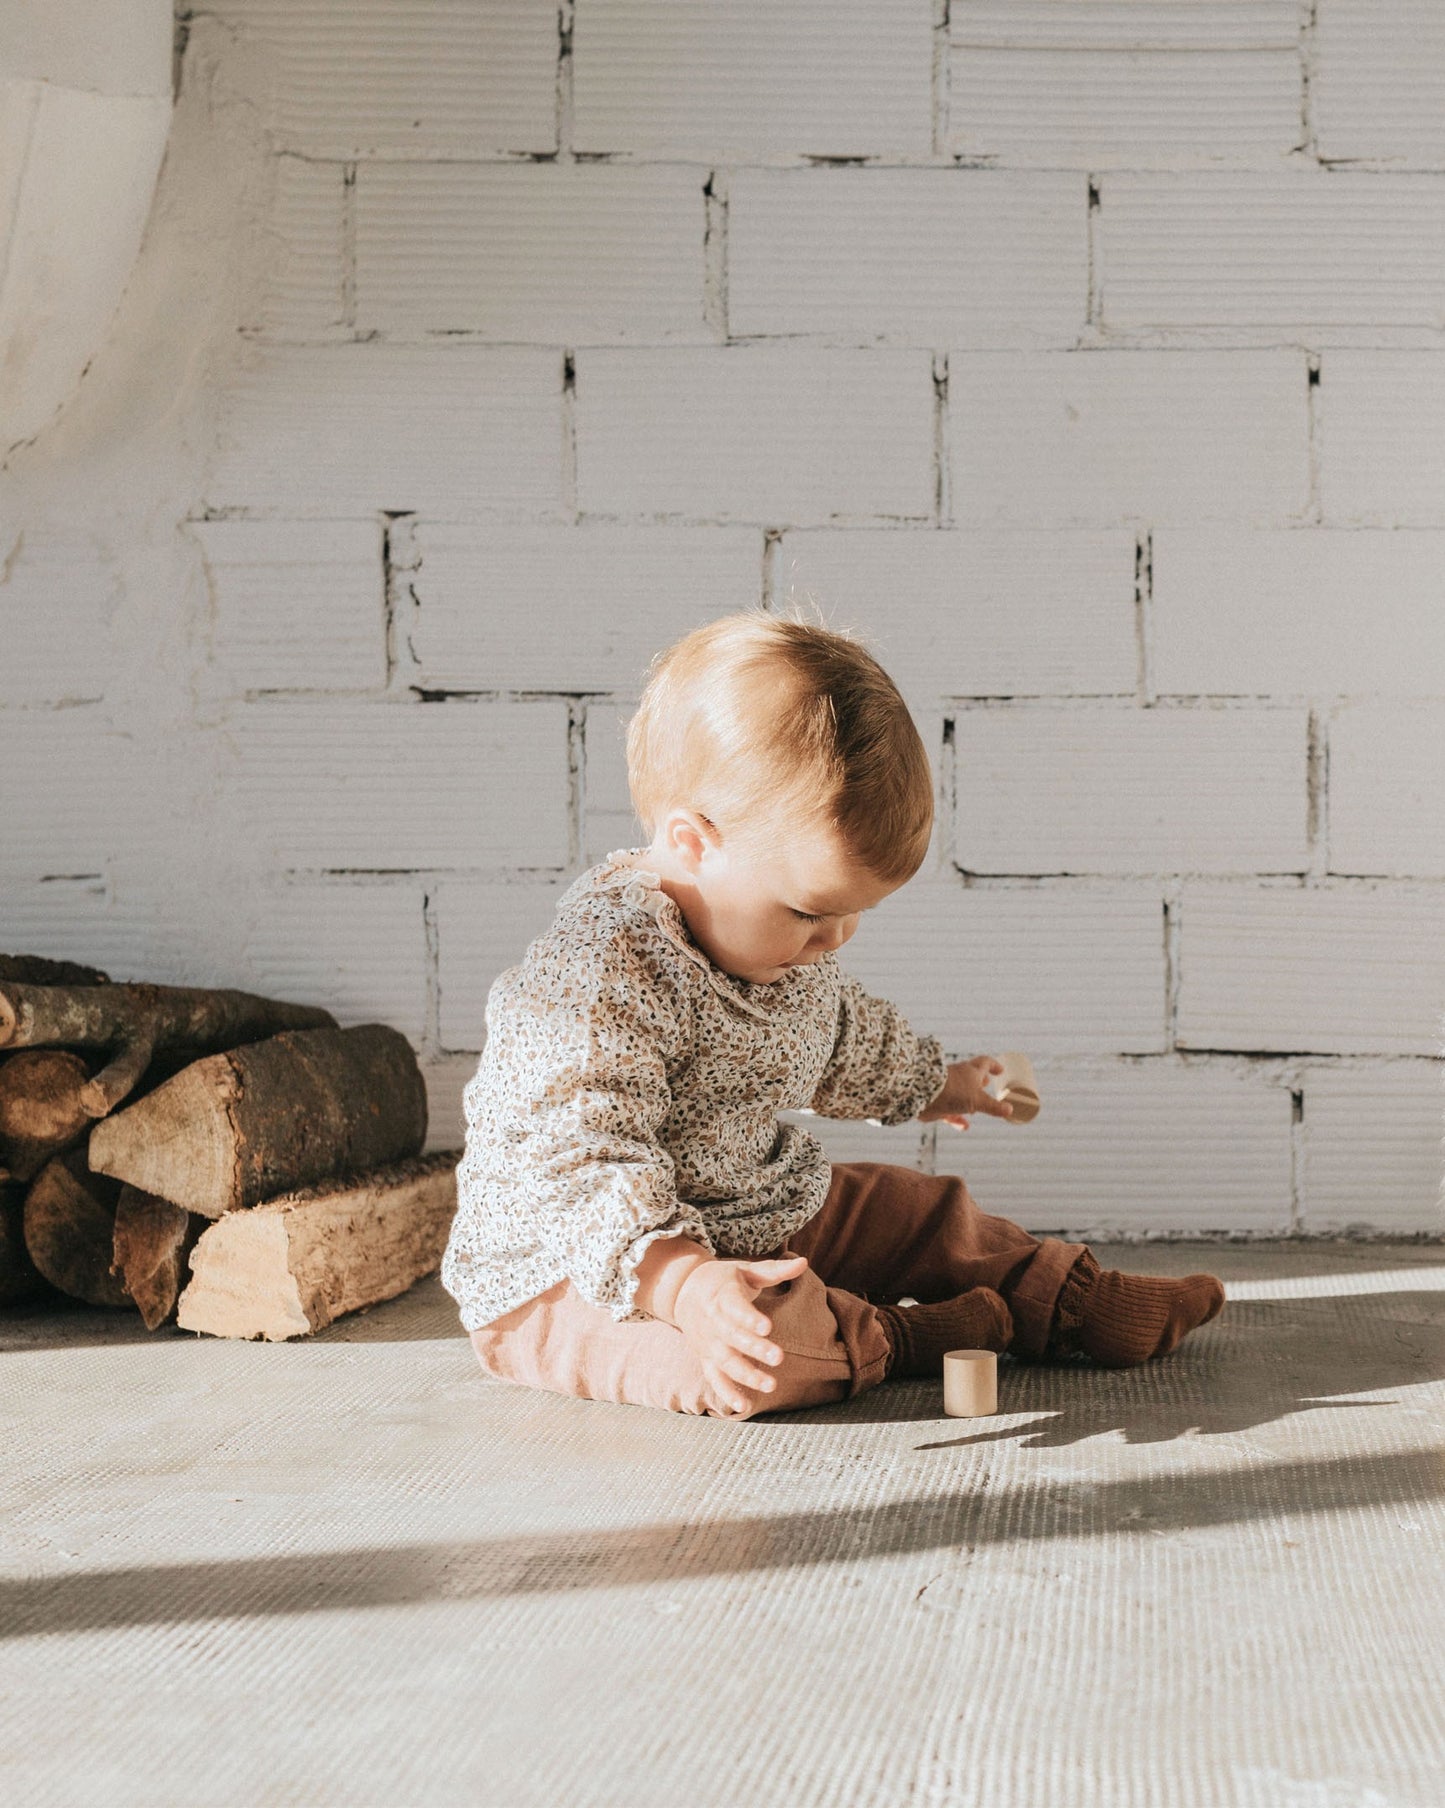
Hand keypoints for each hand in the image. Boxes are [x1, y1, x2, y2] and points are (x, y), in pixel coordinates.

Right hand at [671, 1253, 808, 1414]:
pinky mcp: (705, 1358)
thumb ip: (774, 1269)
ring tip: (771, 1385)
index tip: (767, 1327)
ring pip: (725, 1361)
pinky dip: (726, 1393)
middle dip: (754, 1349)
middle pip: (732, 1337)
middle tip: (779, 1357)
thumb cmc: (723, 1279)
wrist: (683, 1291)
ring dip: (746, 1375)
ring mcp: (708, 1343)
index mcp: (722, 1295)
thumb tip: (804, 1262)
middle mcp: (712, 1321)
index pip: (734, 1307)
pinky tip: (743, 1407)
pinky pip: (714, 1378)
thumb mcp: (745, 1269)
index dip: (749, 1318)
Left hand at [917, 1055, 1014, 1131]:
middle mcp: (959, 1078)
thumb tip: (1010, 1110)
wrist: (923, 1096)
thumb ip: (994, 1106)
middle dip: (980, 1081)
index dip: (994, 1066)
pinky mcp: (939, 1103)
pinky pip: (950, 1111)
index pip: (985, 1063)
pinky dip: (958, 1118)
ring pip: (960, 1094)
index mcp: (971, 1071)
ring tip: (976, 1109)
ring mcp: (948, 1090)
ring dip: (969, 1101)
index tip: (1000, 1070)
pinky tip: (964, 1126)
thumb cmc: (954, 1091)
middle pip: (972, 1077)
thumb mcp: (978, 1100)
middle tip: (988, 1084)